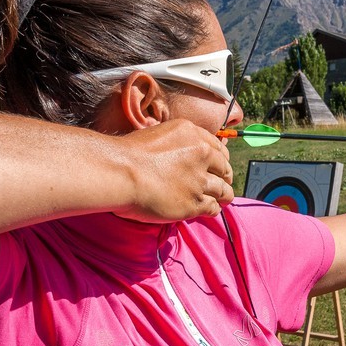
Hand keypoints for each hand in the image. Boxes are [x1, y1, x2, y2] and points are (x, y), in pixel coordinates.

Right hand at [117, 120, 235, 221]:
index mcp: (192, 134)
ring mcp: (199, 180)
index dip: (219, 159)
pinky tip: (209, 210)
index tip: (217, 166)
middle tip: (221, 184)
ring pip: (224, 190)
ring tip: (222, 200)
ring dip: (223, 196)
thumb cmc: (128, 154)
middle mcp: (201, 154)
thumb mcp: (156, 134)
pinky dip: (213, 209)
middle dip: (224, 177)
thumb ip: (174, 143)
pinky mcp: (194, 203)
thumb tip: (177, 152)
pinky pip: (213, 207)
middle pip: (225, 168)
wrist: (121, 172)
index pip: (217, 147)